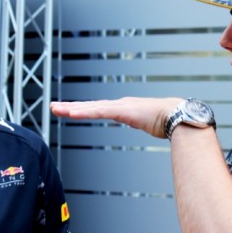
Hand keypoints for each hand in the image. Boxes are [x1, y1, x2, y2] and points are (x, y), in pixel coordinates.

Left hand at [50, 96, 182, 138]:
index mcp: (125, 108)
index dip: (84, 109)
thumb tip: (154, 128)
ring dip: (72, 108)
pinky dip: (84, 112)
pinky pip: (99, 111)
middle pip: (90, 105)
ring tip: (55, 108)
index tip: (70, 110)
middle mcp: (120, 104)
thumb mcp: (152, 124)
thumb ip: (148, 124)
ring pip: (91, 107)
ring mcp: (120, 106)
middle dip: (71, 106)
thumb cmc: (168, 119)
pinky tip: (72, 113)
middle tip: (53, 106)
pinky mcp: (122, 110)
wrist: (178, 114)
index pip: (99, 108)